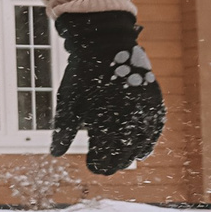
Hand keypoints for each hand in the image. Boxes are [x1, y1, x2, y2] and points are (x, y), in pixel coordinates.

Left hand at [49, 11, 164, 174]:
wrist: (105, 44)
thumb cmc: (82, 74)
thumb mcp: (67, 102)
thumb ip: (63, 130)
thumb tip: (56, 154)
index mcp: (103, 121)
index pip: (103, 157)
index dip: (98, 165)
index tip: (93, 167)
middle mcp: (127, 118)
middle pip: (123, 154)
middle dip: (114, 163)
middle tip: (106, 168)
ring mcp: (143, 110)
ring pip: (141, 144)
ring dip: (131, 155)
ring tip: (122, 161)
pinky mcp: (154, 100)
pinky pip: (155, 128)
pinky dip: (149, 141)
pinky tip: (142, 150)